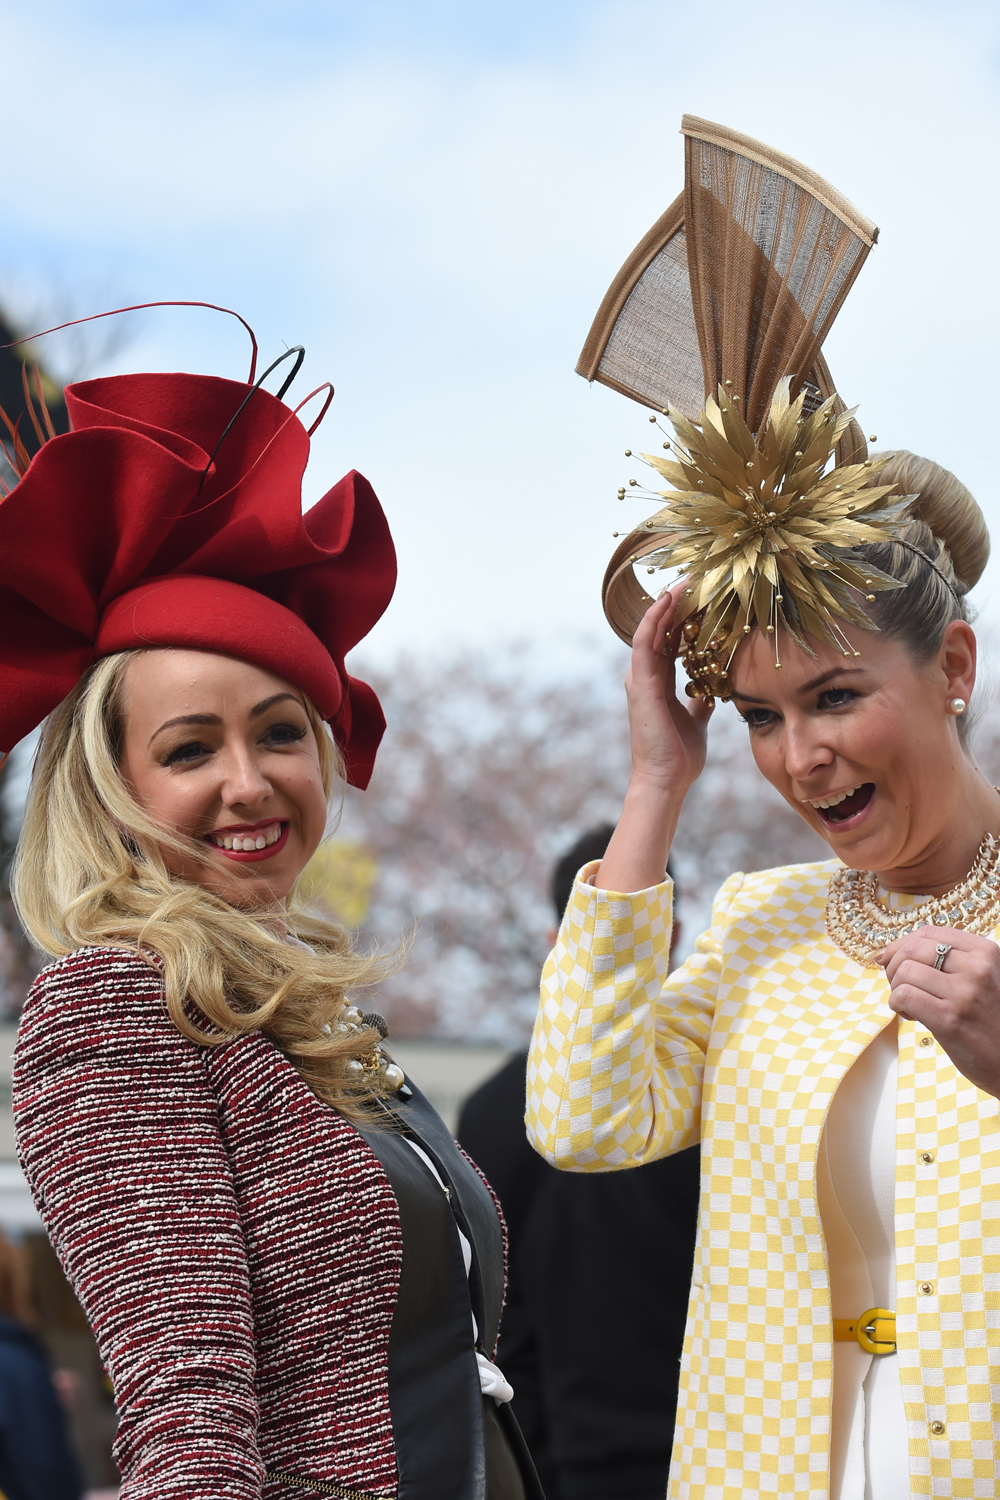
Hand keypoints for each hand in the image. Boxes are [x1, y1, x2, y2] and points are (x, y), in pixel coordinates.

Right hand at [623, 585, 712, 795]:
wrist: (667, 780)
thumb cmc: (680, 755)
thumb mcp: (696, 720)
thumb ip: (700, 701)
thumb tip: (713, 688)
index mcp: (658, 683)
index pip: (667, 641)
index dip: (680, 618)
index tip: (699, 597)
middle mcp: (645, 677)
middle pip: (658, 630)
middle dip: (674, 604)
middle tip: (694, 579)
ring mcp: (640, 679)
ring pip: (650, 630)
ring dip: (664, 604)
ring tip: (682, 581)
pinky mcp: (641, 685)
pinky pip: (645, 643)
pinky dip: (654, 620)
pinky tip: (667, 601)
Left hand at [879, 928, 999, 1097]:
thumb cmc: (989, 1021)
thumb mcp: (980, 980)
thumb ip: (947, 962)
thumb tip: (887, 953)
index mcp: (985, 952)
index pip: (928, 933)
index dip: (901, 945)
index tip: (890, 960)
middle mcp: (977, 967)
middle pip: (912, 949)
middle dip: (894, 967)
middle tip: (900, 987)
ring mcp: (964, 992)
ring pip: (904, 972)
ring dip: (897, 989)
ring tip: (911, 1005)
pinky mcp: (950, 1018)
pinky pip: (904, 996)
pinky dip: (898, 1005)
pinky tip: (913, 1016)